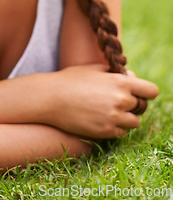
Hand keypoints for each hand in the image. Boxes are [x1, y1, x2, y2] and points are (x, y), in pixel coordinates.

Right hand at [36, 64, 158, 138]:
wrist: (51, 98)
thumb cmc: (71, 79)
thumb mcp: (95, 69)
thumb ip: (116, 73)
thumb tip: (131, 78)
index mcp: (120, 82)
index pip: (151, 91)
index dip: (145, 92)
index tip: (138, 93)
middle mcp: (121, 100)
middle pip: (141, 107)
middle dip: (132, 103)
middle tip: (116, 100)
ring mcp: (114, 118)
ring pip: (134, 122)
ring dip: (125, 117)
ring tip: (108, 110)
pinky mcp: (105, 132)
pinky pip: (120, 132)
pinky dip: (114, 127)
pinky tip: (100, 119)